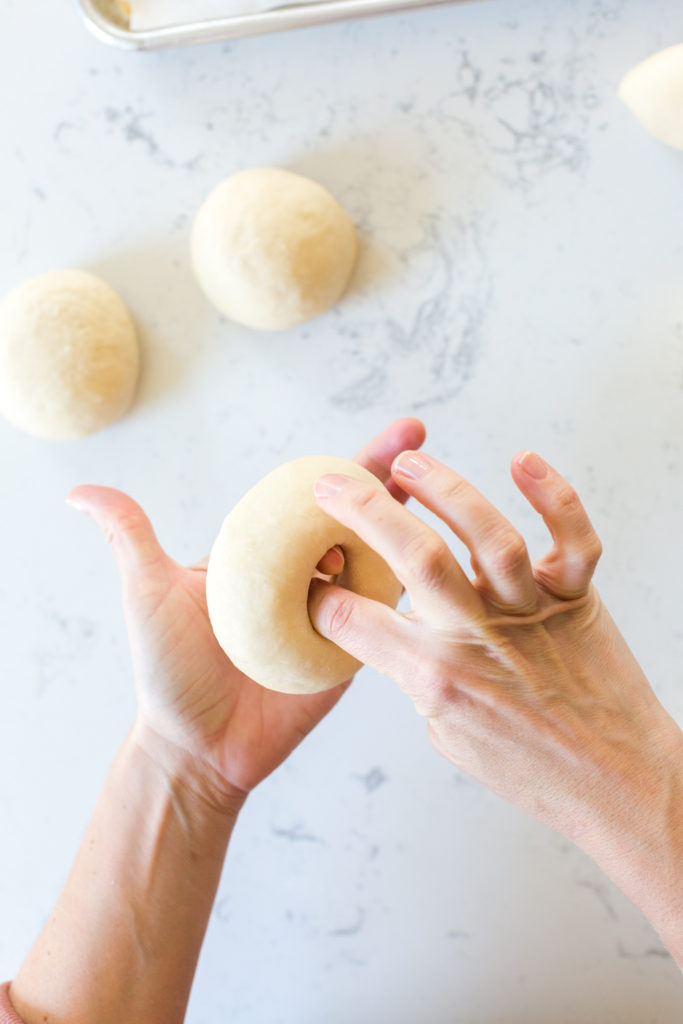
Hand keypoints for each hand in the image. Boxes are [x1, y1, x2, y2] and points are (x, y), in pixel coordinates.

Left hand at [66, 418, 425, 806]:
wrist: (194, 749)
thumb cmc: (168, 672)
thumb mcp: (148, 593)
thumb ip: (131, 538)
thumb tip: (77, 491)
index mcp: (266, 555)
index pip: (315, 499)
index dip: (354, 465)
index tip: (396, 433)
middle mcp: (305, 579)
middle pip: (358, 522)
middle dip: (393, 480)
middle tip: (419, 441)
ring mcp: (334, 616)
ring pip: (379, 566)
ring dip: (409, 530)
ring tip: (437, 495)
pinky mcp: (351, 657)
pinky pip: (384, 621)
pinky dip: (410, 594)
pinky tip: (441, 567)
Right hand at [309, 448, 682, 945]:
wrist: (617, 786)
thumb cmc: (530, 769)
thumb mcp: (449, 736)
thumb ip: (419, 678)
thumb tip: (398, 637)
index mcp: (437, 678)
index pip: (357, 624)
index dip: (322, 594)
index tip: (308, 573)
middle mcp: (480, 640)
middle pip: (416, 559)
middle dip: (365, 512)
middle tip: (333, 486)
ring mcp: (532, 614)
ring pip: (489, 538)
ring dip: (445, 490)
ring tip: (408, 462)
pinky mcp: (576, 600)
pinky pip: (571, 541)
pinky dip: (554, 497)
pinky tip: (522, 461)